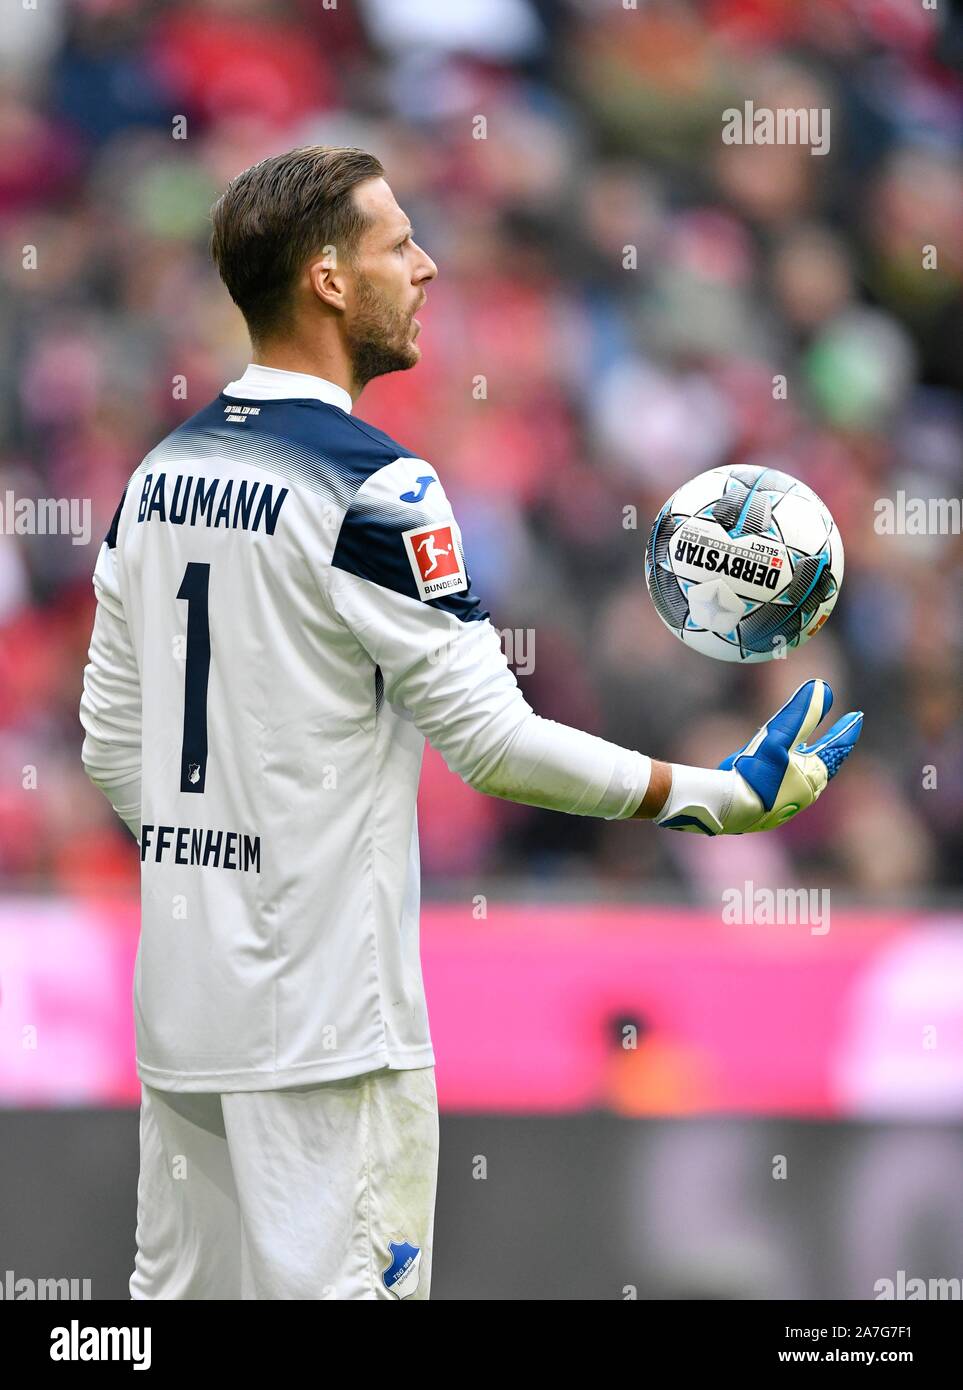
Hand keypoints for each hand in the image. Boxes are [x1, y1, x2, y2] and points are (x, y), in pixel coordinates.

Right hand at [657, 679, 862, 834]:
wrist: (729, 809)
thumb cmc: (756, 773)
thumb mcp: (778, 737)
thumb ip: (801, 713)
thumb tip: (822, 687)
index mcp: (813, 775)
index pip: (836, 747)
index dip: (846, 730)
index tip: (857, 716)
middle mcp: (806, 792)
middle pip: (825, 764)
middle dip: (831, 748)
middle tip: (839, 736)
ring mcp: (788, 804)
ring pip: (806, 778)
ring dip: (811, 763)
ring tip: (810, 754)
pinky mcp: (770, 811)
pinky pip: (788, 788)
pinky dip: (792, 776)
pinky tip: (781, 777)